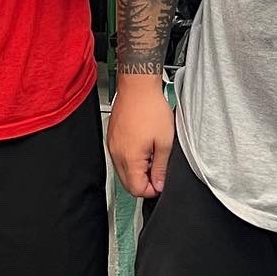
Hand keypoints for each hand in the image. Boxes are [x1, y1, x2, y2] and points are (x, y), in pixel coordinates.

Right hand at [108, 78, 174, 198]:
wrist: (137, 86)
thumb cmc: (150, 108)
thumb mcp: (165, 141)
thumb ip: (161, 167)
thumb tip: (159, 184)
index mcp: (129, 158)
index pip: (136, 190)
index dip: (152, 189)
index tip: (161, 181)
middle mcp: (117, 154)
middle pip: (127, 183)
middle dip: (143, 181)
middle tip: (157, 167)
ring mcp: (112, 145)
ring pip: (123, 170)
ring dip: (137, 169)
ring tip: (151, 153)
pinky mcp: (112, 136)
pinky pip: (119, 156)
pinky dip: (130, 157)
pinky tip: (142, 145)